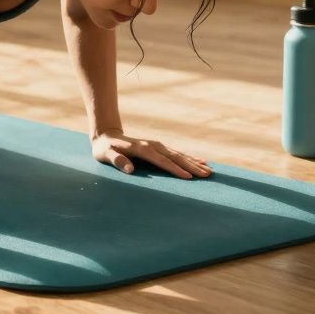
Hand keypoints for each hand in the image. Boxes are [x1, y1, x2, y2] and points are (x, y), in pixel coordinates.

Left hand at [92, 129, 212, 178]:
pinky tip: (201, 161)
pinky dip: (190, 158)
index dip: (174, 169)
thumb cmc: (104, 149)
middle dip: (191, 166)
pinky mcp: (159, 148)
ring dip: (194, 162)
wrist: (106, 135)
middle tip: (207, 175)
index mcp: (141, 148)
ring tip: (209, 170)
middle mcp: (152, 145)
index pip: (160, 160)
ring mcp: (157, 145)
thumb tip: (130, 170)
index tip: (188, 177)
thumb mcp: (105, 155)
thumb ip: (116, 161)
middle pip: (174, 157)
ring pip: (179, 154)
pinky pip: (177, 153)